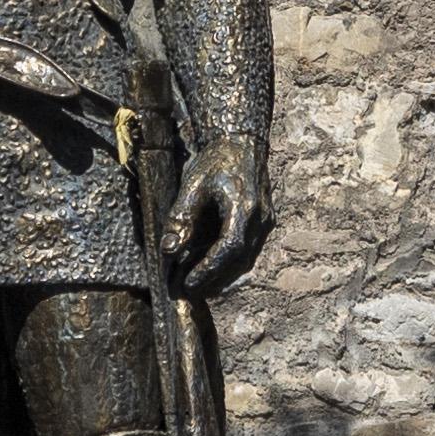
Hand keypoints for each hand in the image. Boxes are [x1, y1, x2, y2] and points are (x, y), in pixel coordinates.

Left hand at [165, 135, 268, 293]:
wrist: (241, 143)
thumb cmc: (215, 161)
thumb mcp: (192, 185)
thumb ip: (181, 218)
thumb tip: (168, 250)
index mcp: (245, 208)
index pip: (229, 249)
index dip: (208, 270)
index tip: (187, 284)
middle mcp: (261, 220)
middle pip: (239, 262)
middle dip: (212, 280)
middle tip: (184, 292)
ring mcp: (266, 224)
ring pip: (245, 261)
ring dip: (220, 277)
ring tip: (194, 286)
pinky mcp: (264, 225)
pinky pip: (248, 253)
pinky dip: (228, 265)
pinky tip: (208, 270)